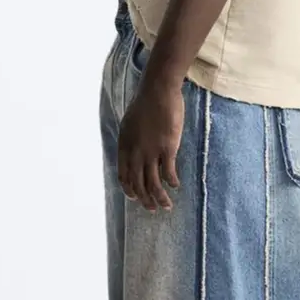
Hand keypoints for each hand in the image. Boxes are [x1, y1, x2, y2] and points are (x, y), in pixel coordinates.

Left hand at [118, 79, 183, 210]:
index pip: (123, 175)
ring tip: (166, 206)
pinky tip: (175, 186)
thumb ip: (132, 141)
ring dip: (159, 198)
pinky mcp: (167, 148)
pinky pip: (168, 172)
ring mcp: (151, 152)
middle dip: (144, 199)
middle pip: (138, 183)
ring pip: (153, 183)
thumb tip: (136, 152)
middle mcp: (136, 153)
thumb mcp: (130, 124)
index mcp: (125, 147)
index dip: (129, 189)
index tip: (134, 197)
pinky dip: (171, 182)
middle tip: (151, 209)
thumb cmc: (145, 104)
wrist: (157, 90)